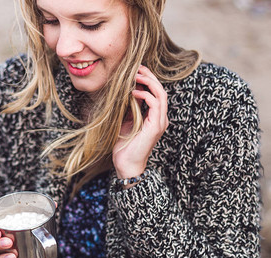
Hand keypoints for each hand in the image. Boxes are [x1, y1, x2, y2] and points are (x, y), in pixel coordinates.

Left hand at [112, 65, 168, 182]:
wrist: (125, 163)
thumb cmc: (123, 144)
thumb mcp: (125, 121)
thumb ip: (128, 107)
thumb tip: (124, 91)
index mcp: (155, 117)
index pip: (156, 93)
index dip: (148, 80)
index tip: (136, 71)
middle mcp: (160, 118)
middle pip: (161, 90)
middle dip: (149, 76)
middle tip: (137, 67)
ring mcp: (160, 122)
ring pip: (161, 95)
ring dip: (149, 82)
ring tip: (135, 75)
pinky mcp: (155, 127)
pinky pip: (155, 105)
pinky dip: (145, 95)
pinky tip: (132, 92)